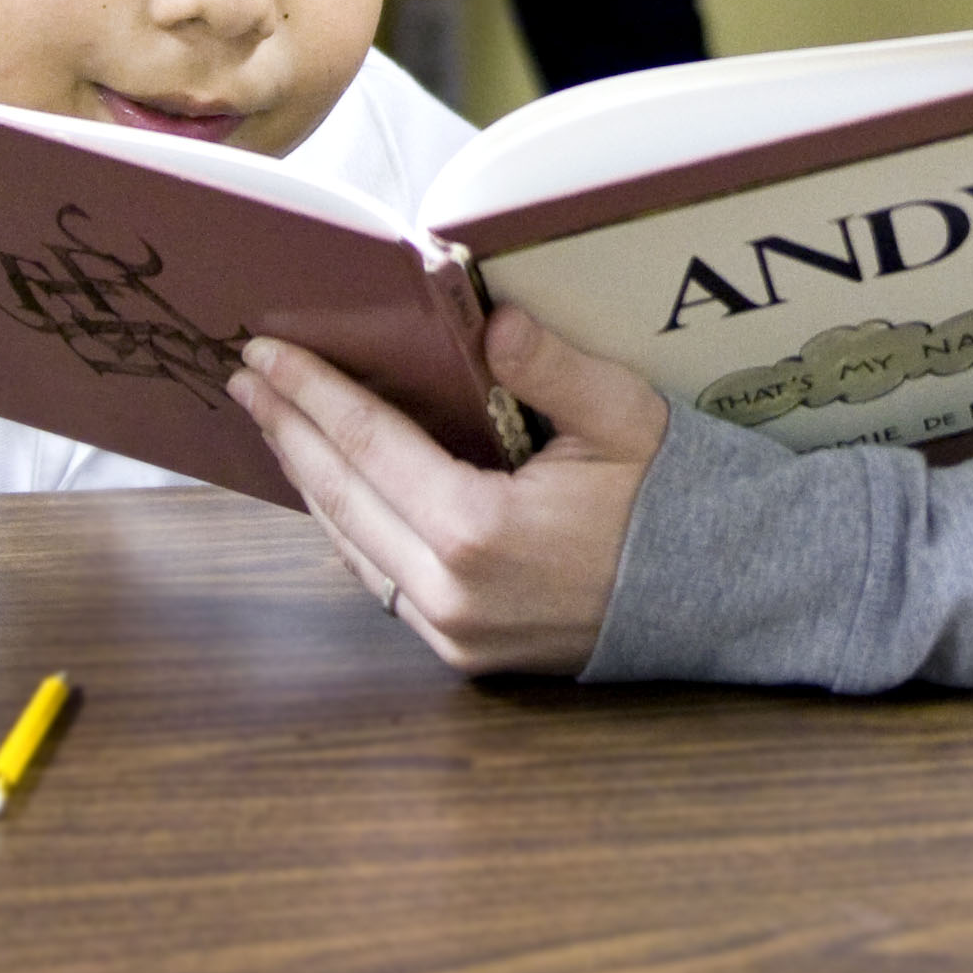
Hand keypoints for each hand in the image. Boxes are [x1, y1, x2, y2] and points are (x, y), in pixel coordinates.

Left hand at [229, 304, 670, 675]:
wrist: (723, 600)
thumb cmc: (676, 503)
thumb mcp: (624, 417)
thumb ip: (550, 366)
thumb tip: (491, 321)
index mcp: (478, 531)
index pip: (369, 445)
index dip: (313, 394)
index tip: (267, 353)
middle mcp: (451, 592)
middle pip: (342, 498)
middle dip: (290, 432)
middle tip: (248, 379)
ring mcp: (453, 632)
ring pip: (352, 548)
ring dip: (312, 482)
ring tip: (279, 427)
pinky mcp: (465, 652)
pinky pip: (385, 583)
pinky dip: (352, 529)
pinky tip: (336, 493)